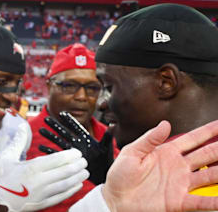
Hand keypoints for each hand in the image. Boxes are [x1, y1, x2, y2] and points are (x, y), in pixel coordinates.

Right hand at [0, 148, 88, 210]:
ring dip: (78, 177)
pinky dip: (72, 190)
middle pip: (64, 172)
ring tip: (85, 172)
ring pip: (66, 184)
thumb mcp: (6, 157)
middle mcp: (39, 181)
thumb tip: (21, 127)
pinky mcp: (43, 203)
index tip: (77, 152)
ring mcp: (42, 194)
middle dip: (77, 165)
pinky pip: (61, 196)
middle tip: (84, 161)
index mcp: (31, 168)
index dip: (69, 156)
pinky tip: (77, 185)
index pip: (56, 160)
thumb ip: (17, 142)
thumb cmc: (0, 177)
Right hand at [38, 111, 112, 184]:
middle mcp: (77, 143)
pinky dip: (49, 152)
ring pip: (58, 142)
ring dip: (50, 136)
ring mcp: (72, 152)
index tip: (62, 113)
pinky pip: (57, 156)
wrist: (104, 174)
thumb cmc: (107, 159)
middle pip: (64, 132)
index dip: (69, 120)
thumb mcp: (106, 147)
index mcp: (85, 138)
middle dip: (55, 125)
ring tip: (40, 130)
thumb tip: (113, 126)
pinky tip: (41, 149)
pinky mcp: (69, 161)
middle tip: (46, 118)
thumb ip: (108, 136)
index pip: (76, 127)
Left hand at [102, 120, 217, 211]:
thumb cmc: (120, 176)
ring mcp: (181, 184)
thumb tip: (165, 123)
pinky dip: (214, 200)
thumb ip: (149, 139)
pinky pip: (201, 201)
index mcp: (166, 152)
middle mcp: (178, 167)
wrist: (116, 200)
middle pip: (206, 155)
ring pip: (210, 176)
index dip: (208, 131)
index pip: (192, 139)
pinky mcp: (179, 201)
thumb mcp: (131, 153)